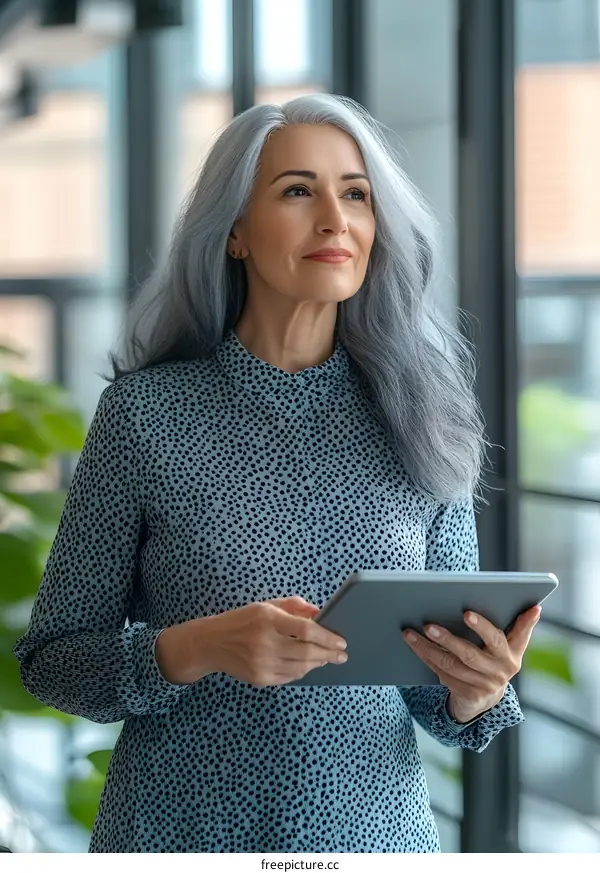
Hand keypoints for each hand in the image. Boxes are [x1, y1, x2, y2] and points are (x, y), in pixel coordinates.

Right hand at [202, 596, 347, 686]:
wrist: (212, 643)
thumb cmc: (243, 620)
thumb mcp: (267, 605)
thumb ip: (295, 606)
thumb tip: (321, 613)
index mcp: (268, 620)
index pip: (306, 630)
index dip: (327, 637)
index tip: (341, 641)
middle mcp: (265, 643)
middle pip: (307, 652)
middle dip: (329, 654)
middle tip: (342, 655)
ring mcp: (262, 664)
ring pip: (301, 667)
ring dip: (318, 663)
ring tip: (327, 658)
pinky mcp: (260, 679)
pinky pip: (290, 677)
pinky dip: (303, 671)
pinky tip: (309, 665)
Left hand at [402, 605, 541, 722]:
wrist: (489, 697)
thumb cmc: (497, 659)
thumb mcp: (514, 645)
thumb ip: (522, 626)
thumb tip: (536, 608)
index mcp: (511, 655)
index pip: (496, 638)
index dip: (483, 626)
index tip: (467, 613)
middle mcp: (499, 672)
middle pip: (468, 654)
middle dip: (447, 639)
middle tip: (429, 625)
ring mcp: (482, 686)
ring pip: (450, 664)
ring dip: (428, 648)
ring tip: (411, 632)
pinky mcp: (466, 694)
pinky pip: (441, 673)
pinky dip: (426, 657)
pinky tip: (414, 643)